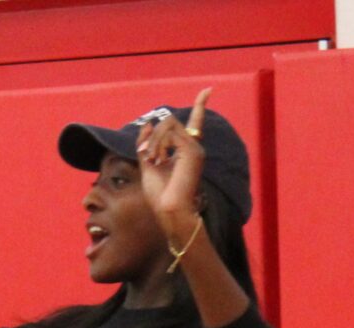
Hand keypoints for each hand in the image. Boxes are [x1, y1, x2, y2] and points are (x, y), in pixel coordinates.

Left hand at [136, 87, 210, 238]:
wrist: (170, 211)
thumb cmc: (160, 195)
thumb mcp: (147, 164)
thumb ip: (146, 144)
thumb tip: (147, 123)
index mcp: (185, 151)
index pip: (195, 123)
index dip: (200, 105)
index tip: (208, 90)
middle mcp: (193, 147)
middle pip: (169, 122)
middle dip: (152, 136)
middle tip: (145, 156)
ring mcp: (194, 148)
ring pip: (168, 124)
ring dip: (153, 140)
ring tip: (151, 160)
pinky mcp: (192, 150)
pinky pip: (169, 132)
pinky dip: (157, 143)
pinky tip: (157, 160)